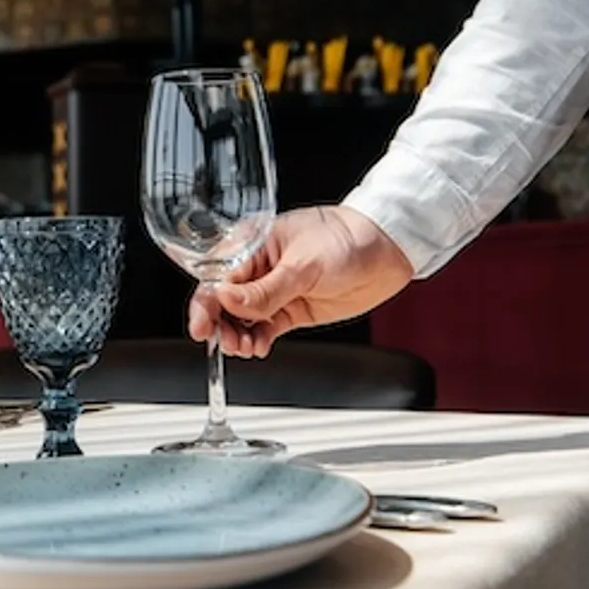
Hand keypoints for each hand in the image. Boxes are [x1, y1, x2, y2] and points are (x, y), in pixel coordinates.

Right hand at [187, 205, 413, 357]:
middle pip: (224, 301)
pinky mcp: (289, 309)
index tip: (202, 326)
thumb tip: (227, 301)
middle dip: (219, 324)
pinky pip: (263, 328)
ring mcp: (273, 290)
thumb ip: (265, 289)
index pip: (218, 276)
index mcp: (252, 244)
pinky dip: (257, 340)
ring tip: (245, 348)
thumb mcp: (303, 266)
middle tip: (225, 343)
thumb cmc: (346, 241)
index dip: (206, 302)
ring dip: (237, 336)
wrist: (386, 252)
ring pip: (241, 318)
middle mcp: (258, 268)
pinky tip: (258, 347)